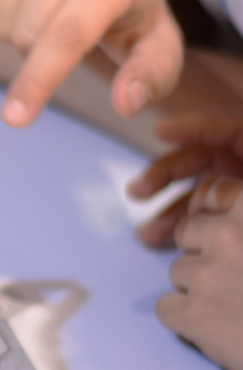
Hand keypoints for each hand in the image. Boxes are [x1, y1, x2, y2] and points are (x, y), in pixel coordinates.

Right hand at [0, 0, 182, 126]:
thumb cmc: (123, 0)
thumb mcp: (154, 39)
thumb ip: (152, 75)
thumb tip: (126, 102)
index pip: (67, 37)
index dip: (39, 80)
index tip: (14, 119)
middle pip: (23, 37)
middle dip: (36, 50)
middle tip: (61, 24)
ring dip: (12, 25)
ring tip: (41, 1)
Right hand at [130, 114, 242, 247]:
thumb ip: (233, 177)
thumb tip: (188, 162)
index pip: (224, 130)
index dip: (192, 128)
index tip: (159, 132)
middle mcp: (240, 171)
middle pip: (199, 159)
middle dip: (164, 174)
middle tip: (136, 192)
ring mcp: (234, 196)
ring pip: (195, 194)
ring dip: (167, 210)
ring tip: (145, 233)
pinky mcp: (226, 218)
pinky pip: (201, 219)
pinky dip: (181, 228)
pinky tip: (158, 241)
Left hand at [156, 175, 242, 369]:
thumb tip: (218, 202)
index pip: (210, 193)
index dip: (217, 218)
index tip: (229, 238)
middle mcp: (229, 233)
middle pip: (188, 232)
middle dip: (205, 253)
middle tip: (237, 279)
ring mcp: (208, 273)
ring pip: (177, 270)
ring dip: (199, 288)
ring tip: (237, 307)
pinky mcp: (193, 313)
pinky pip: (165, 307)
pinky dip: (185, 320)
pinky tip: (219, 329)